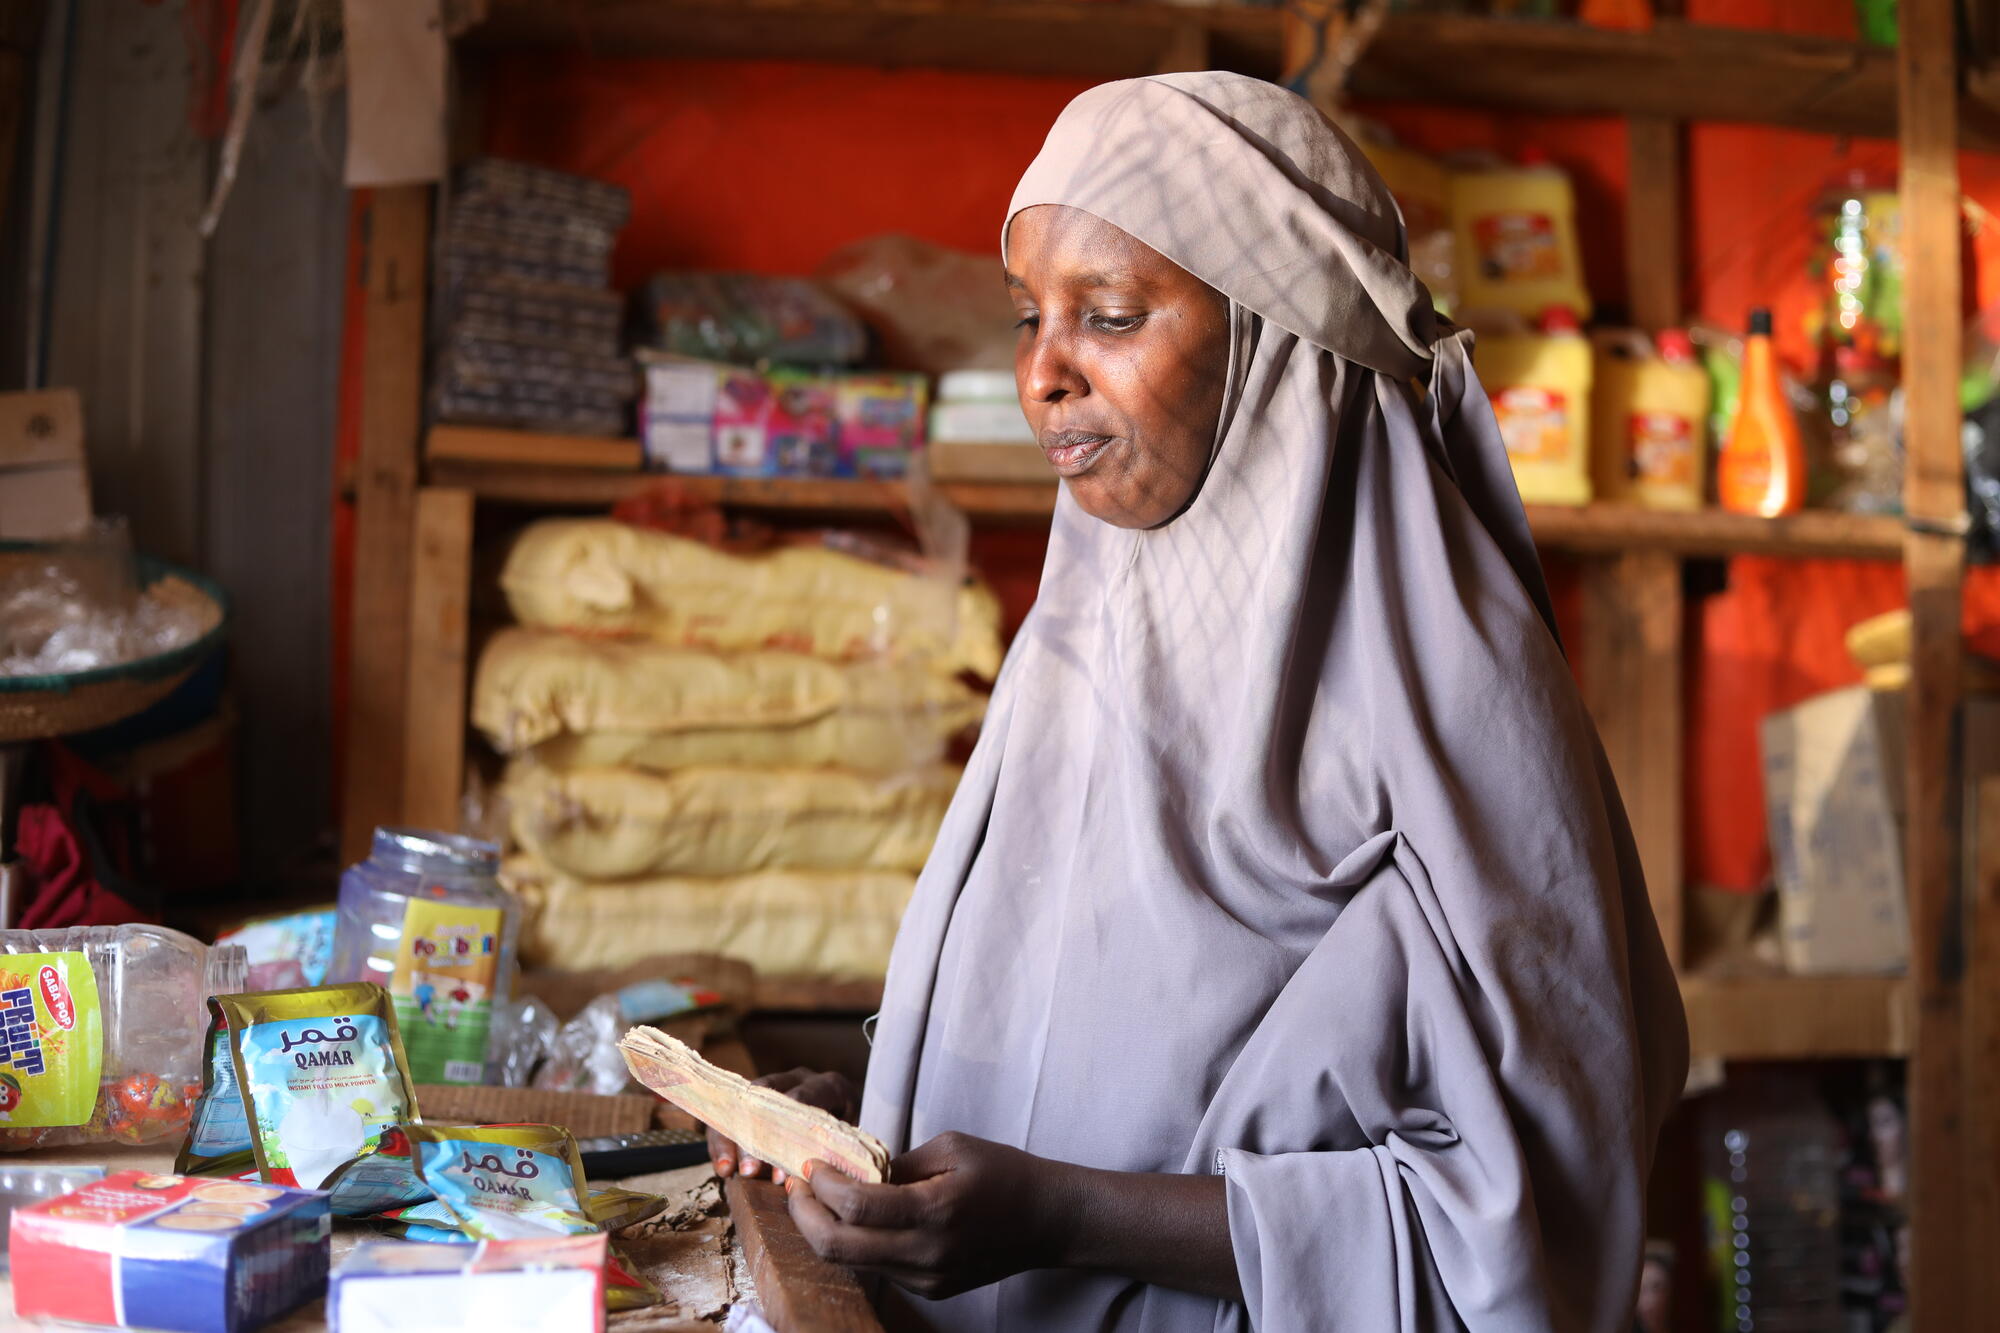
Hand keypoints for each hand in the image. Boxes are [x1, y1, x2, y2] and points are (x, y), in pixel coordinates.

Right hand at [707, 1067, 859, 1184]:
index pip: (805, 1097)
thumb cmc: (850, 1136)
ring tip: (729, 1170)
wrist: (849, 1121)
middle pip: (765, 1099)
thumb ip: (832, 1153)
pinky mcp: (756, 1100)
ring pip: (742, 1104)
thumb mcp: (850, 1140)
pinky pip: (731, 1115)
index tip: (779, 1160)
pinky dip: (724, 1141)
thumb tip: (808, 1179)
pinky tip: (722, 1167)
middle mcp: (798, 1079)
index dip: (788, 1130)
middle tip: (749, 1171)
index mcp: (828, 1086)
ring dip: (732, 1140)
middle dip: (754, 1137)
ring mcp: (775, 1086)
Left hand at [785, 1131, 1070, 1299]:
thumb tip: (850, 1168)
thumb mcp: (952, 1148)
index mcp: (936, 1210)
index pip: (857, 1206)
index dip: (821, 1185)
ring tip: (818, 1199)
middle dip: (804, 1216)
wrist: (1047, 1221)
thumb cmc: (1003, 1172)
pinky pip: (877, 1268)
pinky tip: (857, 1219)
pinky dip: (857, 1243)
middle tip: (797, 1187)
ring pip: (852, 1263)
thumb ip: (899, 1162)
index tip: (810, 1164)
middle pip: (839, 1247)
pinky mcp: (930, 1290)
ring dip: (826, 1230)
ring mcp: (927, 1278)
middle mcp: (927, 1253)